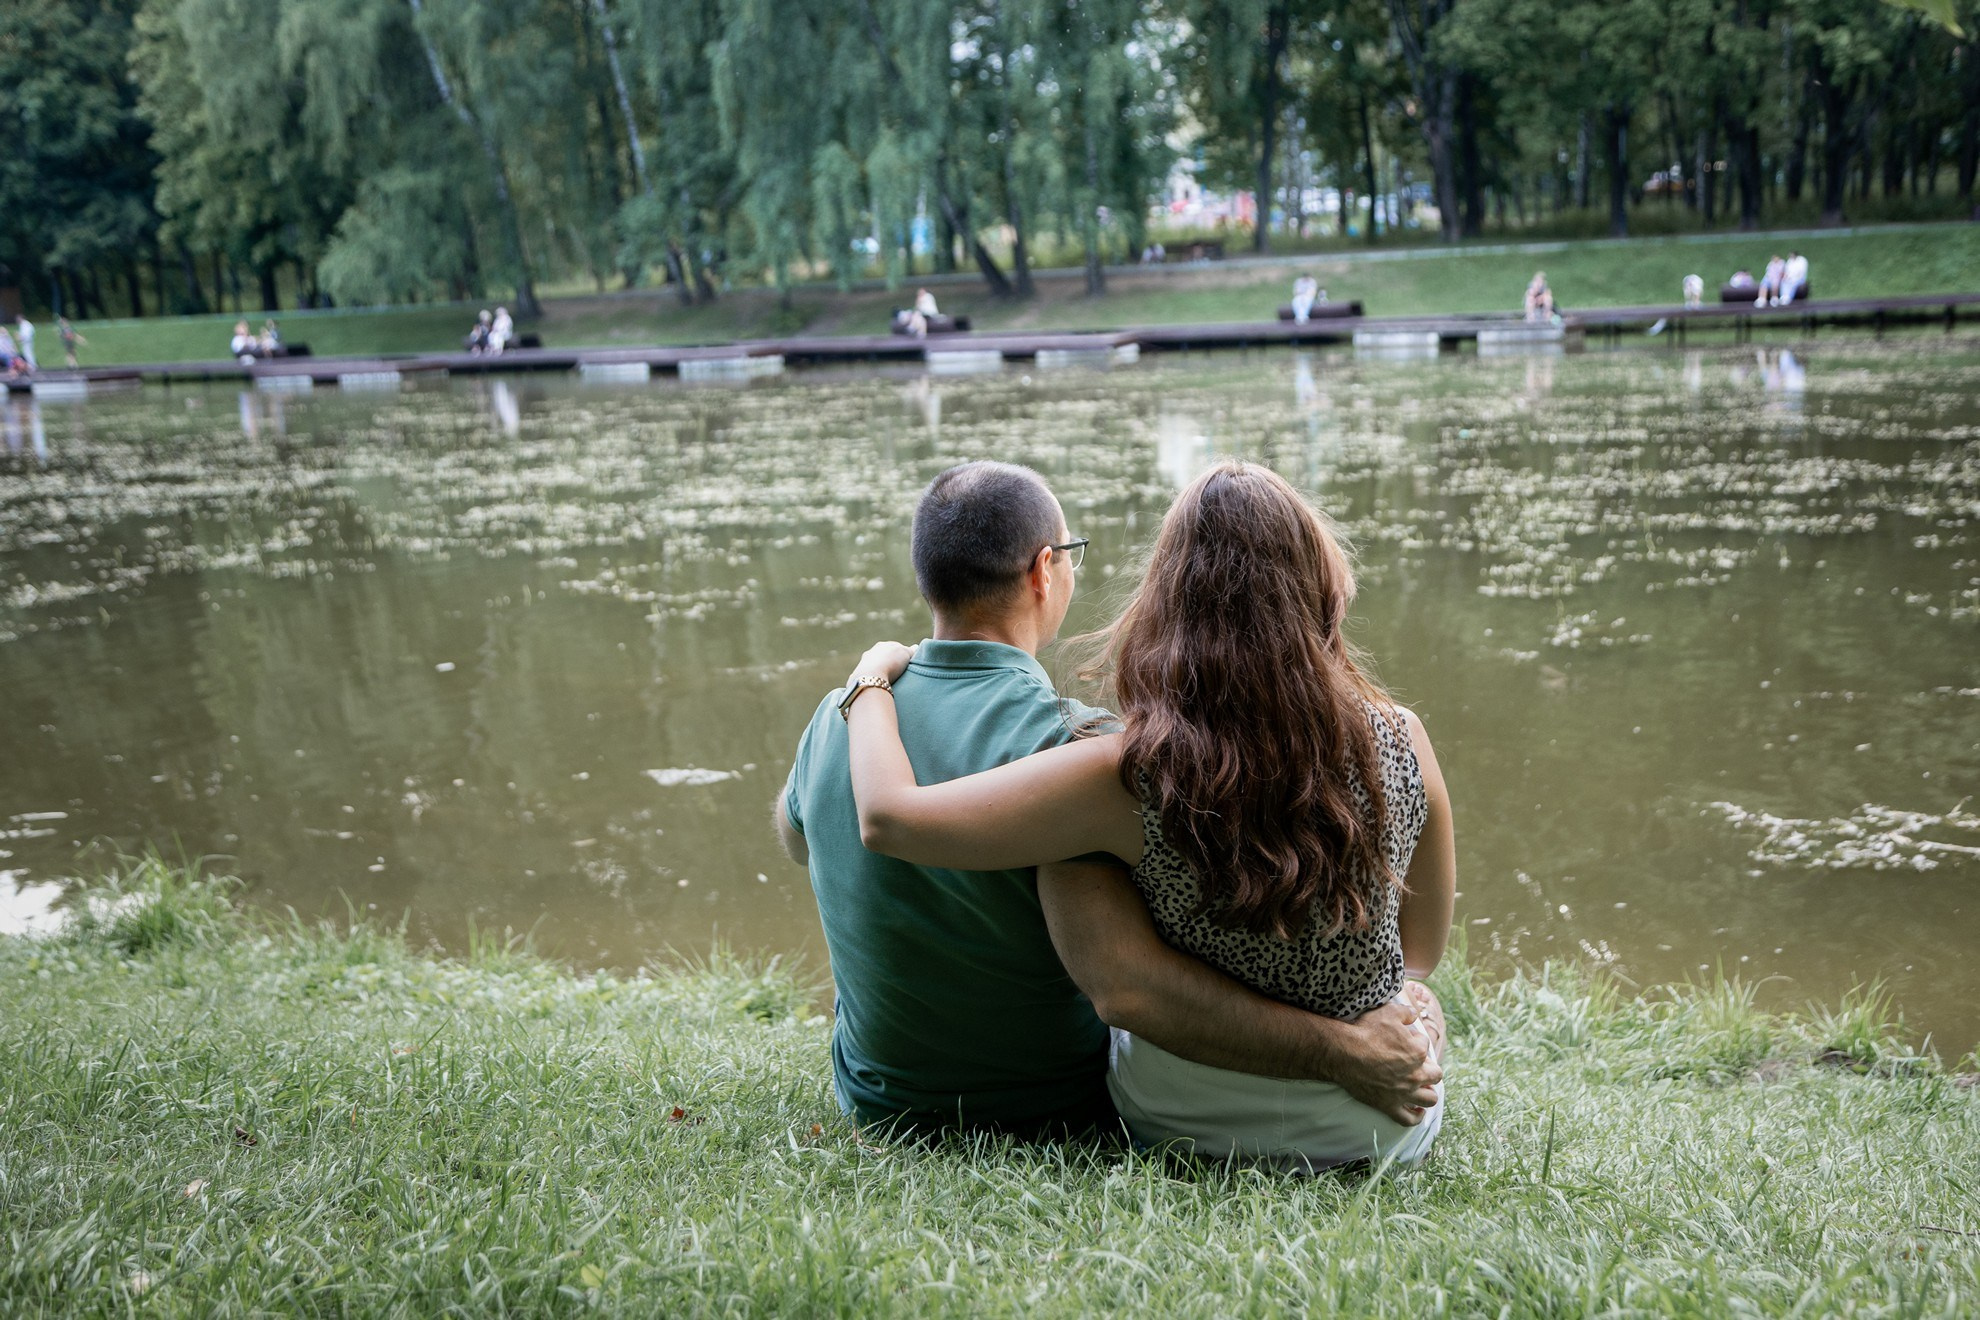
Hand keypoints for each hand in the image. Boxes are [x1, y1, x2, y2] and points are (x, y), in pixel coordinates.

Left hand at [847, 641, 914, 687]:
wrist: (871, 676)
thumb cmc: (891, 663)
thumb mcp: (906, 654)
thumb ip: (911, 650)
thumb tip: (915, 647)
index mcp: (882, 645)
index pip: (893, 648)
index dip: (900, 655)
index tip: (905, 664)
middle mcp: (870, 652)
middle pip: (882, 657)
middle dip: (888, 663)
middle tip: (896, 673)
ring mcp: (863, 664)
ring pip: (874, 666)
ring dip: (879, 672)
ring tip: (887, 681)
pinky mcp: (857, 676)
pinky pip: (867, 677)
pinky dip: (872, 680)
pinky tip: (876, 686)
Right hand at [1332, 999, 1442, 1124]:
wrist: (1342, 1053)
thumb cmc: (1365, 1032)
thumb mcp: (1387, 1012)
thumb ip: (1405, 1013)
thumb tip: (1413, 1015)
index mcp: (1418, 1052)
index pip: (1425, 1045)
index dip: (1415, 1040)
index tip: (1405, 1039)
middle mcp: (1415, 1075)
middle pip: (1435, 1075)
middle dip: (1429, 1068)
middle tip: (1418, 1064)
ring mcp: (1403, 1093)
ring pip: (1429, 1099)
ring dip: (1427, 1092)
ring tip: (1421, 1087)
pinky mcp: (1389, 1105)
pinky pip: (1409, 1119)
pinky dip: (1415, 1116)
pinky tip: (1417, 1110)